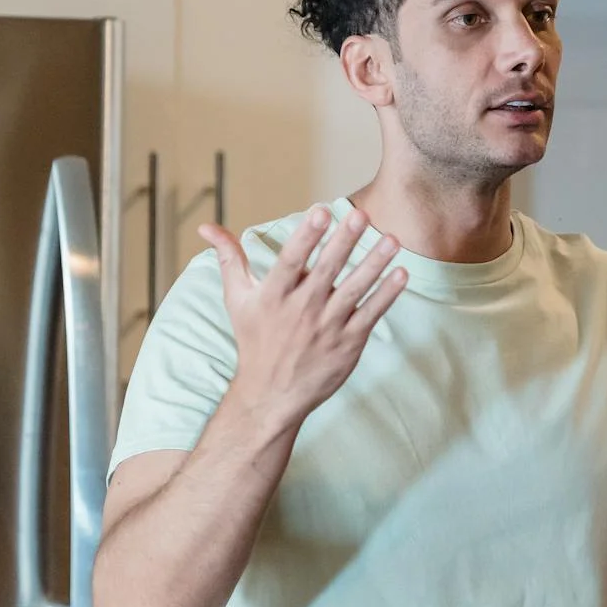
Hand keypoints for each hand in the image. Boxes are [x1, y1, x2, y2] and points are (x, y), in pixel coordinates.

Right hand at [200, 205, 408, 432]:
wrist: (271, 394)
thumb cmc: (254, 339)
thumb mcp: (236, 298)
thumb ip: (229, 258)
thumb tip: (205, 227)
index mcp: (273, 296)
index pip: (291, 260)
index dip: (306, 236)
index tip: (321, 211)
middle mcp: (300, 310)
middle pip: (326, 270)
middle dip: (344, 241)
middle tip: (362, 214)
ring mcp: (326, 327)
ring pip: (354, 290)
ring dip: (374, 264)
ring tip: (392, 239)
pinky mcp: (348, 343)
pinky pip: (370, 314)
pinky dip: (386, 295)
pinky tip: (401, 274)